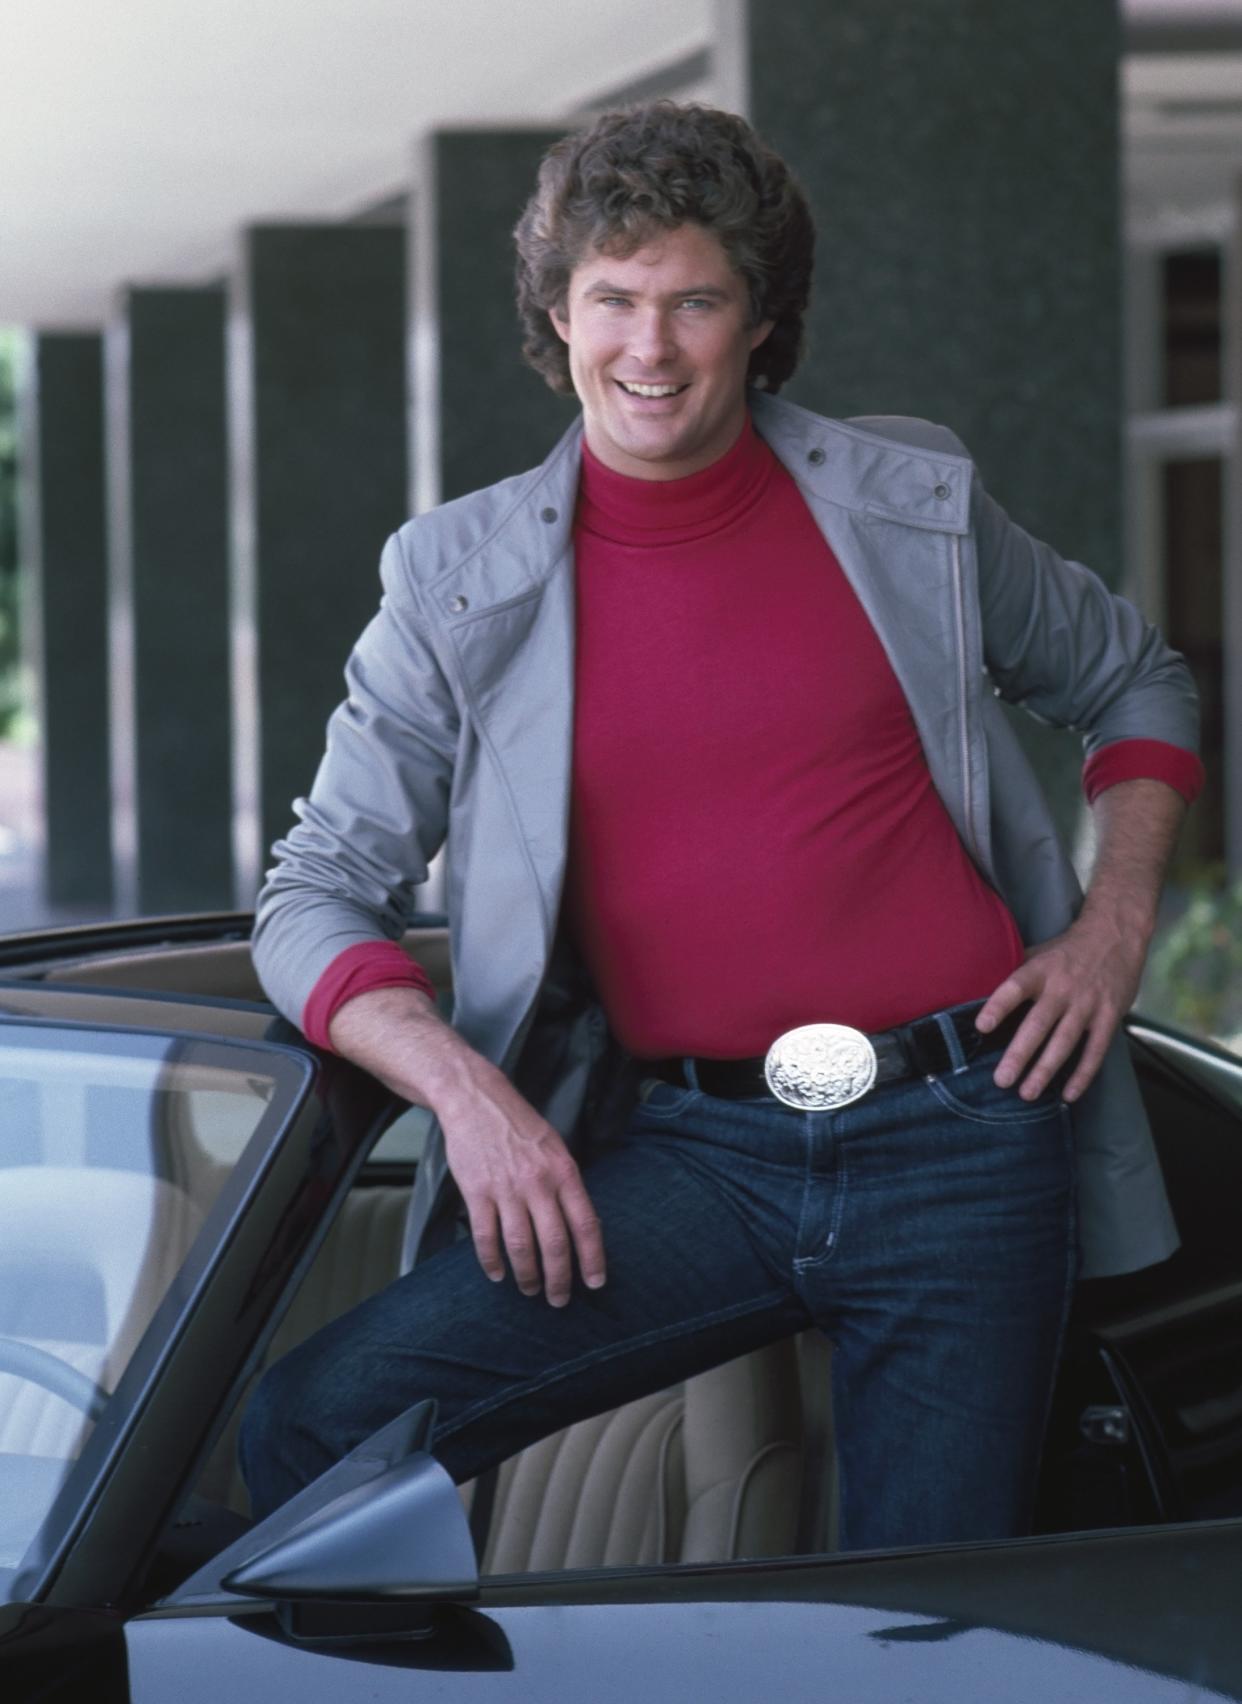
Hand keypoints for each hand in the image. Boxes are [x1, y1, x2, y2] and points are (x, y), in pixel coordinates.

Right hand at [437, 1065, 605, 1307]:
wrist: (476, 1100)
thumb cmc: (520, 1126)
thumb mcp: (556, 1148)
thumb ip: (566, 1185)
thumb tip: (580, 1225)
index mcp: (564, 1172)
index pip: (585, 1224)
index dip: (592, 1258)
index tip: (595, 1283)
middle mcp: (538, 1183)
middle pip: (554, 1244)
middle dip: (559, 1279)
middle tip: (559, 1300)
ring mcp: (506, 1189)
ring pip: (520, 1246)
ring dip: (526, 1276)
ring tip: (529, 1290)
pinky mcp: (477, 1192)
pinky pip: (485, 1237)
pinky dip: (491, 1261)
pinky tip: (497, 1274)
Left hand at [974, 912, 1149, 1103]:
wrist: (1115, 935)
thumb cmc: (1067, 950)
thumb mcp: (1038, 953)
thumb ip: (1015, 974)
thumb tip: (979, 992)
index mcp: (1040, 970)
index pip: (1015, 987)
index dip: (999, 1006)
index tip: (982, 1026)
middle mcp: (1063, 988)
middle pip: (1038, 1024)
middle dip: (1019, 1054)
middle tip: (1001, 1080)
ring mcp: (1088, 1004)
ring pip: (1064, 1042)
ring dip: (1045, 1070)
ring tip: (1026, 1093)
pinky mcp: (1109, 1016)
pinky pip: (1095, 1051)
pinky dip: (1082, 1074)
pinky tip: (1068, 1094)